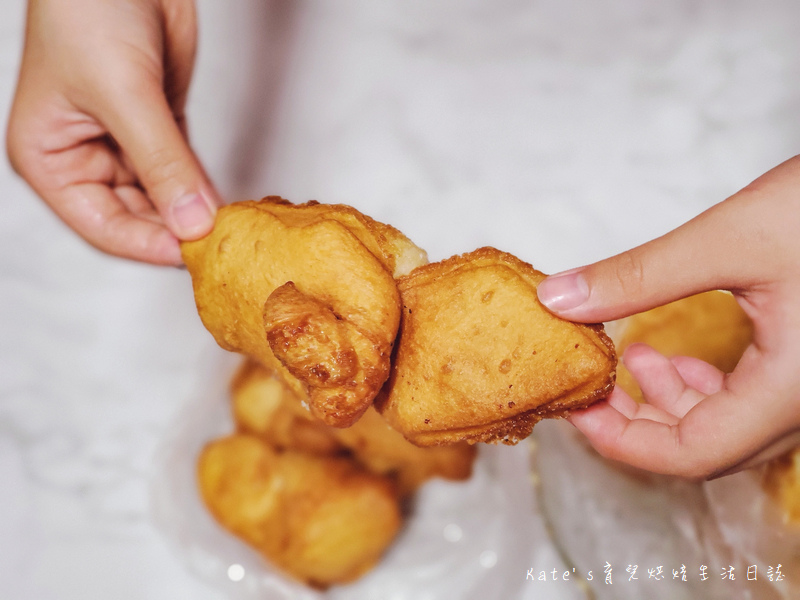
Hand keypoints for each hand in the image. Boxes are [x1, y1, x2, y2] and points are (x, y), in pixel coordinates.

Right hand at [6, 0, 218, 264]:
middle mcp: (85, 160)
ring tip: (230, 227)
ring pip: (164, 198)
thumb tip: (192, 223)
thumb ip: (162, 163)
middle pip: (136, 218)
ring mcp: (124, 146)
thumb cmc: (88, 10)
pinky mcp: (159, 129)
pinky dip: (204, 187)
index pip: (102, 226)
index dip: (148, 244)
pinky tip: (228, 202)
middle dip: (176, 230)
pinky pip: (183, 171)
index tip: (192, 254)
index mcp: (50, 161)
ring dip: (195, 212)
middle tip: (221, 244)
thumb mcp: (124, 94)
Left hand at [537, 155, 799, 479]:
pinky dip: (702, 387)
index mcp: (791, 389)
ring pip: (727, 426)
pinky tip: (677, 356)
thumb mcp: (731, 238)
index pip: (693, 453)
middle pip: (706, 447)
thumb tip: (560, 298)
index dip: (621, 440)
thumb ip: (640, 275)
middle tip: (591, 384)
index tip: (575, 407)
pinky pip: (747, 402)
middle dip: (636, 420)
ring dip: (668, 401)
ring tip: (633, 357)